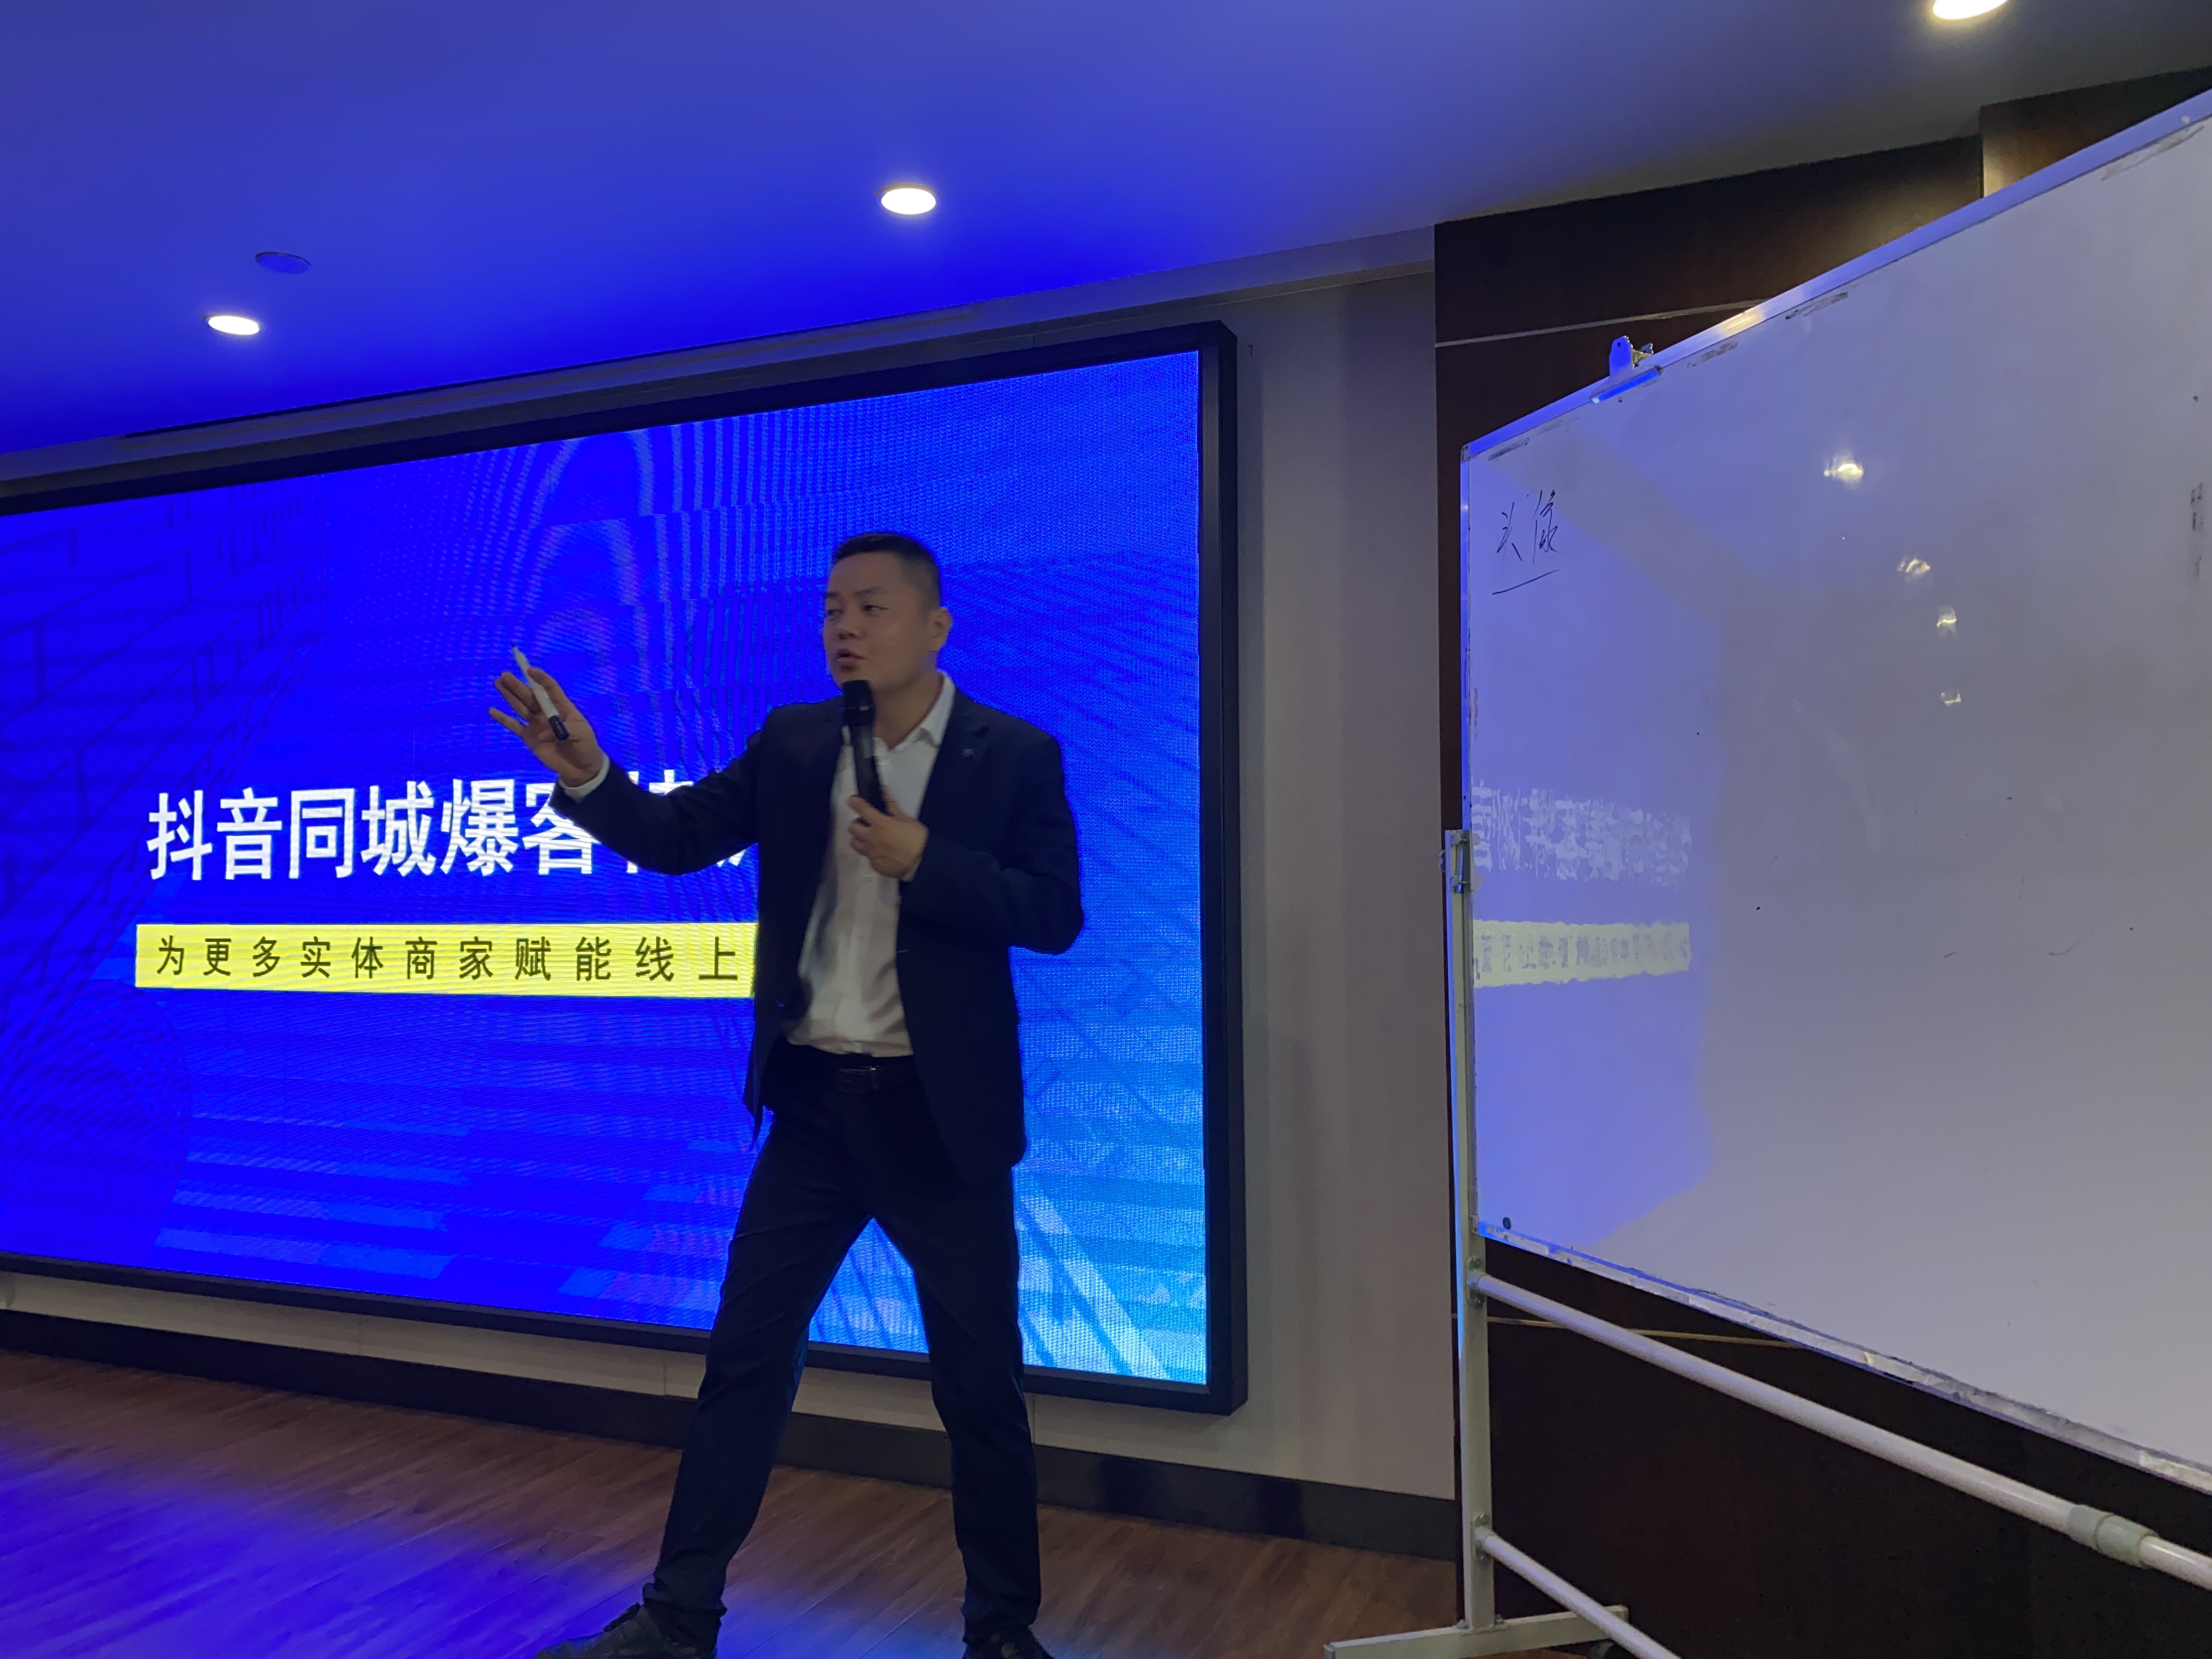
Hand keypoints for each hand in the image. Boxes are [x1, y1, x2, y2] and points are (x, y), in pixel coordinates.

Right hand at [490, 664, 607, 787]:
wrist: (581, 767)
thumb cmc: (585, 746)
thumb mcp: (581, 735)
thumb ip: (563, 731)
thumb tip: (543, 733)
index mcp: (562, 707)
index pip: (550, 689)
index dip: (541, 679)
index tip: (529, 670)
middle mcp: (547, 713)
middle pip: (530, 696)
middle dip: (517, 685)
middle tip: (504, 674)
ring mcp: (537, 725)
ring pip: (520, 707)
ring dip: (509, 695)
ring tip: (498, 682)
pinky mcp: (529, 737)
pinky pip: (514, 726)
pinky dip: (503, 719)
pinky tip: (492, 710)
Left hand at [849, 794, 927, 879]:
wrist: (923, 861)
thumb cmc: (917, 838)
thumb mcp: (905, 818)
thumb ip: (892, 805)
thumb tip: (886, 790)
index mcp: (880, 824)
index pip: (861, 809)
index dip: (855, 802)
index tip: (853, 801)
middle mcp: (871, 838)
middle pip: (852, 828)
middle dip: (857, 824)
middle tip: (865, 824)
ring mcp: (871, 853)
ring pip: (855, 844)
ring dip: (859, 839)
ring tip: (870, 839)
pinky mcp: (875, 865)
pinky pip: (867, 858)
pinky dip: (872, 854)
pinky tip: (882, 853)